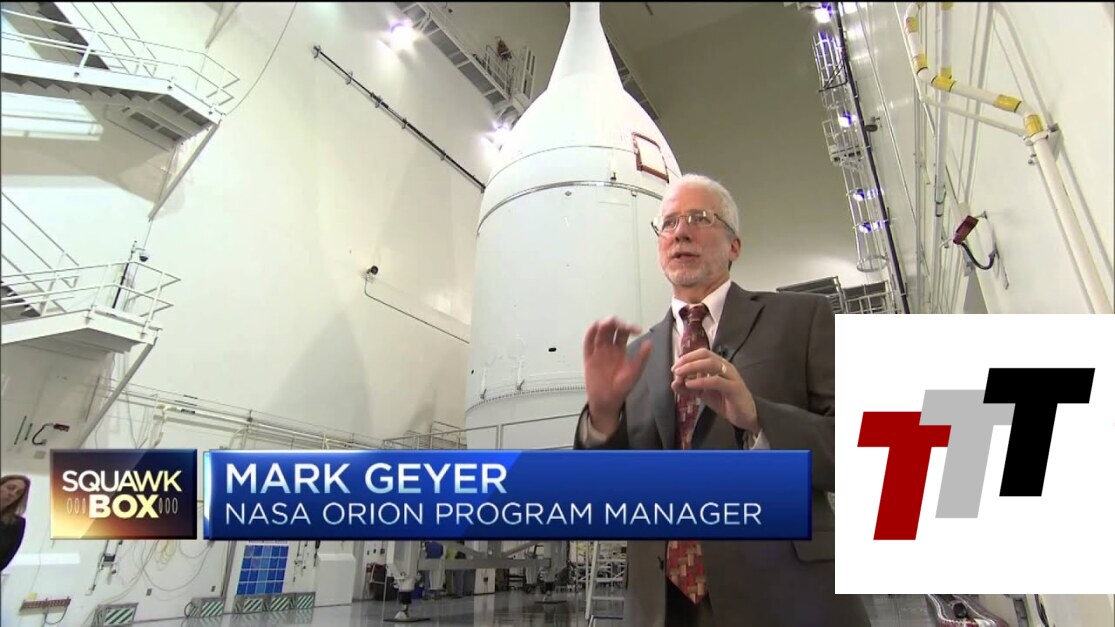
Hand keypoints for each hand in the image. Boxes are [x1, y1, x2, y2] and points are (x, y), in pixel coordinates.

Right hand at [582, 317, 652, 433]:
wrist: (608, 401)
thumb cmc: (621, 388)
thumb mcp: (635, 372)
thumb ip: (642, 358)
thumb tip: (649, 342)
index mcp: (620, 350)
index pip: (624, 332)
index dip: (629, 327)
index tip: (636, 330)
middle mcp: (609, 348)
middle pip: (610, 329)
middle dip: (615, 322)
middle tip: (620, 323)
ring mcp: (598, 352)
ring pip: (600, 333)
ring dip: (604, 325)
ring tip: (609, 323)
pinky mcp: (589, 358)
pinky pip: (588, 343)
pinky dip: (590, 334)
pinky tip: (595, 327)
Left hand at [671, 348, 758, 432]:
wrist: (746, 416)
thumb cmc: (726, 402)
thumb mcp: (704, 394)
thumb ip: (689, 389)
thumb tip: (674, 383)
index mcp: (719, 365)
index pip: (702, 353)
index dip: (687, 357)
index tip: (675, 367)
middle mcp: (726, 367)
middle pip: (705, 355)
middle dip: (688, 360)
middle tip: (675, 370)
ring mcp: (731, 376)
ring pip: (711, 364)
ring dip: (692, 367)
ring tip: (680, 375)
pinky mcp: (734, 388)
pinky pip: (716, 380)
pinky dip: (701, 381)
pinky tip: (690, 385)